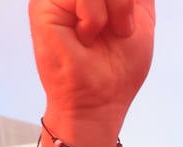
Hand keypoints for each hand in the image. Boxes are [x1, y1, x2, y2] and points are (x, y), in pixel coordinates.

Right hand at [29, 0, 154, 141]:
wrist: (101, 101)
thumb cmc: (118, 66)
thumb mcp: (140, 13)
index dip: (120, 0)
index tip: (123, 21)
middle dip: (122, 0)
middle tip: (122, 26)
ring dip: (113, 6)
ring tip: (107, 32)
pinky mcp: (42, 6)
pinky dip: (94, 16)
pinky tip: (85, 37)